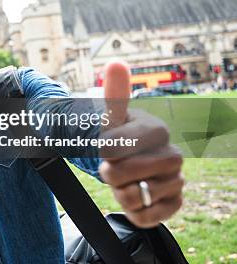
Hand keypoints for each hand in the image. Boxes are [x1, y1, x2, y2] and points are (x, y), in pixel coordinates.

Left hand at [99, 62, 183, 227]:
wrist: (123, 161)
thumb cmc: (115, 135)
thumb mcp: (110, 116)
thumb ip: (115, 93)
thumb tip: (116, 64)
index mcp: (156, 129)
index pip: (117, 145)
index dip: (105, 149)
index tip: (104, 145)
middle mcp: (172, 154)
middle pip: (128, 172)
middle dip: (112, 172)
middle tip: (109, 167)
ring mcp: (175, 180)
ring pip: (139, 196)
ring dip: (121, 193)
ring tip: (122, 182)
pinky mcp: (173, 204)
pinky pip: (149, 216)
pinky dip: (135, 212)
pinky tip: (133, 198)